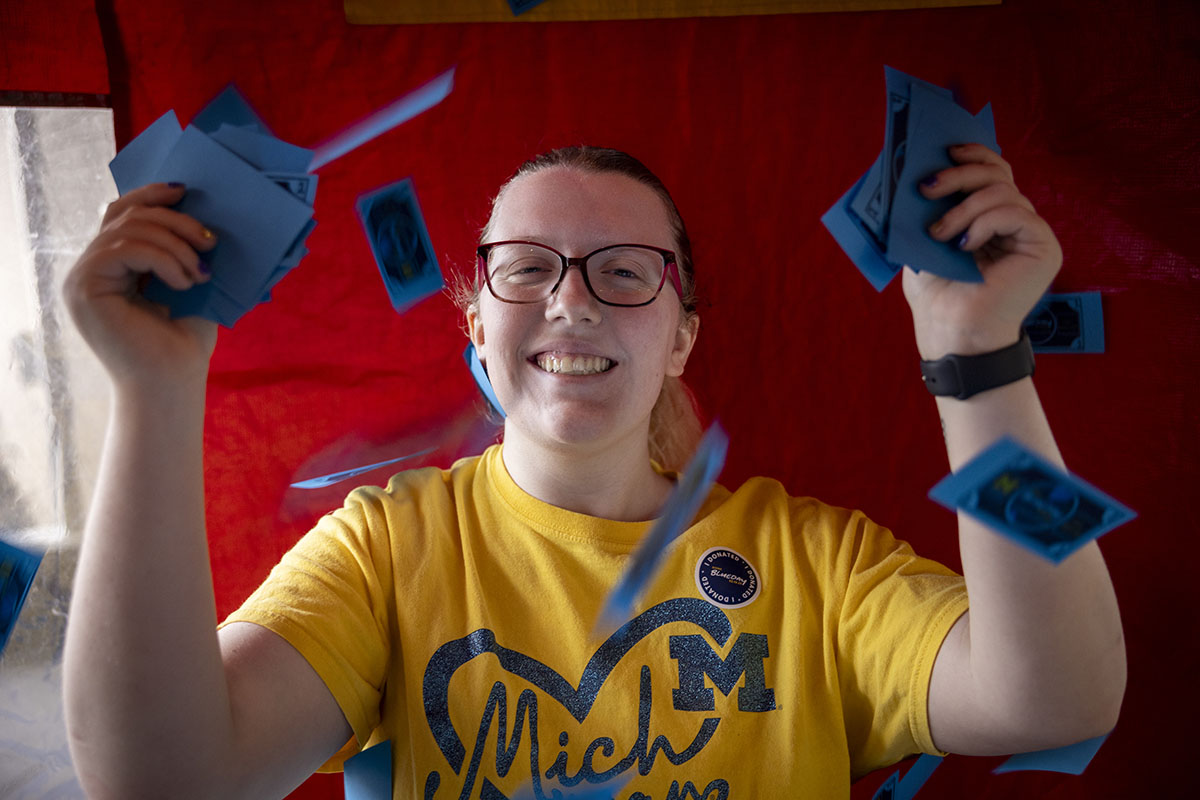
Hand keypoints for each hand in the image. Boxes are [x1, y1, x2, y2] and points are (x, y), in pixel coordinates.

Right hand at [64, 182, 219, 388]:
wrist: (171, 385)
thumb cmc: (183, 346)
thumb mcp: (188, 287)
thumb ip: (181, 252)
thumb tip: (202, 214)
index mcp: (111, 267)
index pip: (122, 214)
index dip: (151, 195)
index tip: (186, 191)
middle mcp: (90, 269)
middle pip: (127, 215)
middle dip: (175, 221)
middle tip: (210, 243)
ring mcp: (82, 277)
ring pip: (129, 228)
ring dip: (175, 245)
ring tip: (200, 274)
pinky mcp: (84, 286)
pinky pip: (125, 248)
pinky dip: (162, 259)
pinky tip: (184, 283)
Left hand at [901, 143, 1061, 359]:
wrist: (953, 333)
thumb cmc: (938, 296)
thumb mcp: (925, 242)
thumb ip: (932, 208)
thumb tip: (923, 171)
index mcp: (989, 218)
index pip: (992, 172)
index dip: (972, 155)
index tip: (943, 151)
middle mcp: (1014, 222)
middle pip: (998, 173)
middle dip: (960, 174)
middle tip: (927, 187)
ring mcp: (1031, 233)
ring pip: (1004, 190)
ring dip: (963, 207)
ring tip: (939, 233)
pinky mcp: (1043, 246)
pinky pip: (1016, 213)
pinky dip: (984, 223)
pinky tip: (964, 245)